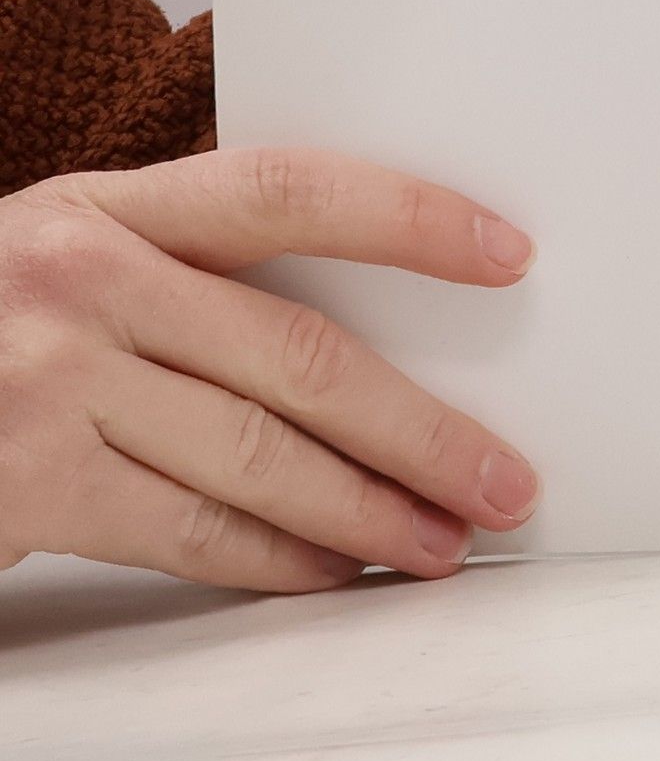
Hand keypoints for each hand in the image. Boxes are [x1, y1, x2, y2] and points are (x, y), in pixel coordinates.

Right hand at [0, 147, 538, 591]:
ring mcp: (46, 384)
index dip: (410, 219)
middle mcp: (83, 280)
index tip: (509, 254)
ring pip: (258, 455)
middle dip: (419, 429)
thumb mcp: (67, 252)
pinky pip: (187, 531)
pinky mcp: (24, 484)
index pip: (291, 189)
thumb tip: (362, 318)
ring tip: (442, 541)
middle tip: (502, 477)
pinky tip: (333, 571)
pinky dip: (276, 559)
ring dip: (368, 510)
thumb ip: (191, 265)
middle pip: (299, 354)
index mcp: (111, 205)